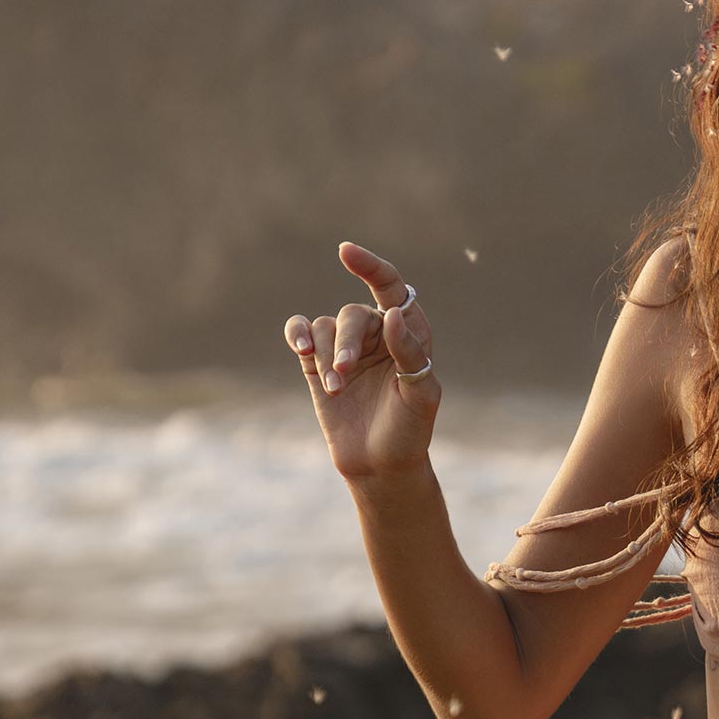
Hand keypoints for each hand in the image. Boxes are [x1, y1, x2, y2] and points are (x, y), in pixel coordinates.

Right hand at [282, 240, 438, 480]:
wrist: (381, 466)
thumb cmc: (409, 431)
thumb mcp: (421, 395)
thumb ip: (410, 353)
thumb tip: (391, 314)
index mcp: (408, 333)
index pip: (391, 287)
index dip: (370, 266)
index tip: (345, 252)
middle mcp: (376, 334)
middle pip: (351, 315)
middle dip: (346, 342)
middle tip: (344, 373)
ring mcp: (345, 347)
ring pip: (324, 327)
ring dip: (325, 354)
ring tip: (335, 388)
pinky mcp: (317, 363)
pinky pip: (301, 332)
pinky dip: (297, 334)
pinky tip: (300, 347)